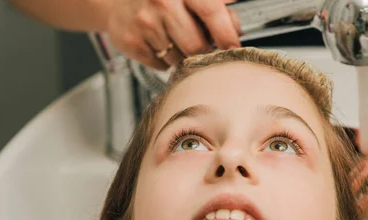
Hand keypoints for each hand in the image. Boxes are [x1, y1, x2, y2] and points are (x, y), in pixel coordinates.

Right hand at [106, 0, 241, 69]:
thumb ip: (215, 4)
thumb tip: (236, 25)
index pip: (212, 12)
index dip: (227, 34)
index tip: (233, 48)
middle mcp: (162, 2)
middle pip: (196, 45)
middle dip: (204, 50)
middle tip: (203, 45)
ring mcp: (144, 23)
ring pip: (179, 59)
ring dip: (183, 55)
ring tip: (175, 39)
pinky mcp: (130, 42)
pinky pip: (160, 65)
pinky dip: (164, 59)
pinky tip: (159, 43)